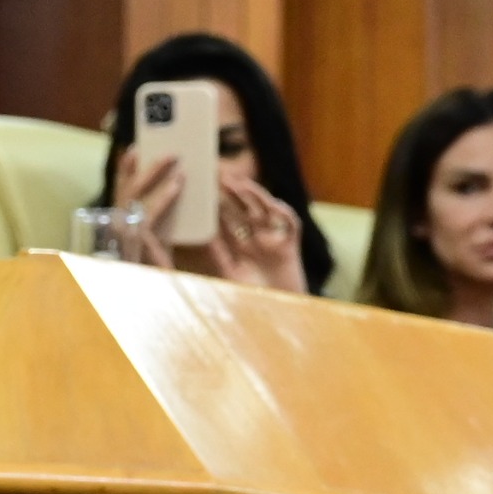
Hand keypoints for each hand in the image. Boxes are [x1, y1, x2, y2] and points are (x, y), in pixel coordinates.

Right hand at [110, 148, 184, 270]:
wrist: (153, 295)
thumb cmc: (156, 270)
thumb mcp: (158, 241)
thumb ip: (161, 218)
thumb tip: (177, 188)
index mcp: (121, 224)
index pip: (121, 191)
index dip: (126, 170)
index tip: (135, 149)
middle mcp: (117, 227)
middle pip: (127, 189)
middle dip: (147, 167)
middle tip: (170, 151)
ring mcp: (124, 236)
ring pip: (135, 196)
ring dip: (156, 176)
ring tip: (177, 163)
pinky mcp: (137, 245)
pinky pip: (150, 215)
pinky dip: (163, 197)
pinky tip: (177, 186)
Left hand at [198, 169, 307, 292]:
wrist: (279, 317)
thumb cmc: (253, 302)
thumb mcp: (231, 275)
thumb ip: (219, 256)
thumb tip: (203, 237)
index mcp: (240, 247)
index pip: (226, 220)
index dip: (215, 205)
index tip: (202, 190)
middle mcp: (256, 240)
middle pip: (244, 210)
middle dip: (232, 193)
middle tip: (217, 176)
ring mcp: (274, 240)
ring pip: (265, 210)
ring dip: (255, 195)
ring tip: (240, 183)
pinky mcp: (291, 246)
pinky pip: (290, 224)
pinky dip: (283, 212)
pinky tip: (272, 204)